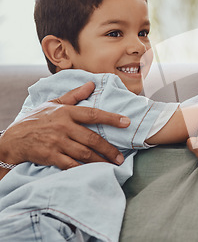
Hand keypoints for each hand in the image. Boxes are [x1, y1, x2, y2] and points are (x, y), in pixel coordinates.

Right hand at [0, 82, 129, 169]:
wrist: (12, 139)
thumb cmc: (36, 119)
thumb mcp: (53, 103)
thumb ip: (74, 95)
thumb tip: (92, 84)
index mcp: (66, 112)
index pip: (92, 114)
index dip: (111, 118)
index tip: (126, 122)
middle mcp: (63, 127)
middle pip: (91, 139)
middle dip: (109, 149)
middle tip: (120, 157)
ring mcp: (57, 142)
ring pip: (84, 153)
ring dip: (100, 161)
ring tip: (112, 165)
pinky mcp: (50, 156)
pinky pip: (71, 164)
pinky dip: (84, 169)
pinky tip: (94, 172)